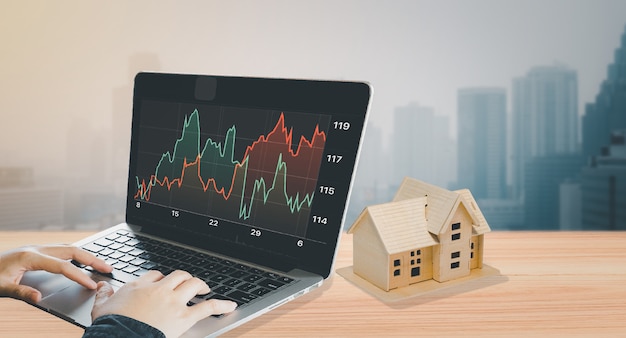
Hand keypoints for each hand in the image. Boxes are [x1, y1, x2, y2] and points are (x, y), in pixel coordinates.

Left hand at [0, 244, 112, 302]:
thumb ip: (21, 293)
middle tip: (108, 268)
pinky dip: (75, 254)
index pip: (63, 266)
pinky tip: (80, 260)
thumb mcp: (1, 288)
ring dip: (86, 255)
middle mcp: (36, 249)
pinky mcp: (35, 251)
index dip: (80, 276)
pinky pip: (61, 249)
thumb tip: (39, 299)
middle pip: (72, 251)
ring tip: (100, 264)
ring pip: (68, 248)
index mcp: (31, 257)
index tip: (92, 285)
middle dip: (92, 259)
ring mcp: (36, 248)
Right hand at [92, 270, 236, 337]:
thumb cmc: (111, 326)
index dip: (161, 278)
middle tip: (188, 283)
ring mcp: (173, 301)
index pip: (155, 275)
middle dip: (184, 278)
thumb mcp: (101, 308)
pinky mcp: (184, 316)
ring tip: (206, 288)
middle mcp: (159, 290)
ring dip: (201, 285)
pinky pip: (208, 307)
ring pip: (193, 284)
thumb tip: (101, 286)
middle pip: (177, 275)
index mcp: (139, 286)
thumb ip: (104, 295)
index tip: (163, 283)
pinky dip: (221, 305)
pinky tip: (230, 306)